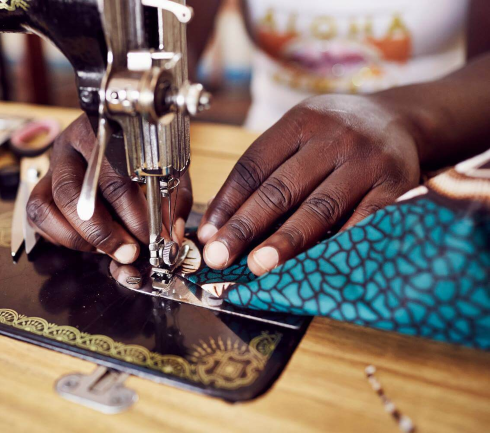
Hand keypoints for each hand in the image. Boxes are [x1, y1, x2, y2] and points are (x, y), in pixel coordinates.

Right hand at [26, 115, 191, 263]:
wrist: (124, 127)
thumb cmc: (145, 149)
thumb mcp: (168, 165)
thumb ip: (173, 198)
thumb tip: (171, 235)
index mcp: (102, 134)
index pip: (113, 177)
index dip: (134, 215)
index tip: (153, 237)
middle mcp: (69, 148)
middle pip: (72, 194)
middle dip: (102, 232)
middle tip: (128, 252)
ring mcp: (51, 168)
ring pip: (44, 206)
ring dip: (76, 238)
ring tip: (106, 249)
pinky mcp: (42, 186)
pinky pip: (37, 216)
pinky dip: (59, 236)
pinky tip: (86, 242)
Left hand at [198, 94, 420, 274]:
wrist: (399, 120)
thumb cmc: (333, 136)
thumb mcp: (298, 135)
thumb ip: (264, 173)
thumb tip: (220, 227)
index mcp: (300, 122)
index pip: (254, 166)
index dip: (227, 203)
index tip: (208, 236)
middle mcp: (334, 137)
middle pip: (281, 188)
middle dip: (245, 227)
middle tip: (220, 258)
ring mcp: (367, 162)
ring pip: (319, 208)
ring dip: (285, 241)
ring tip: (257, 266)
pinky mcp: (396, 187)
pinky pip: (361, 223)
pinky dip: (334, 246)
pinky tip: (311, 265)